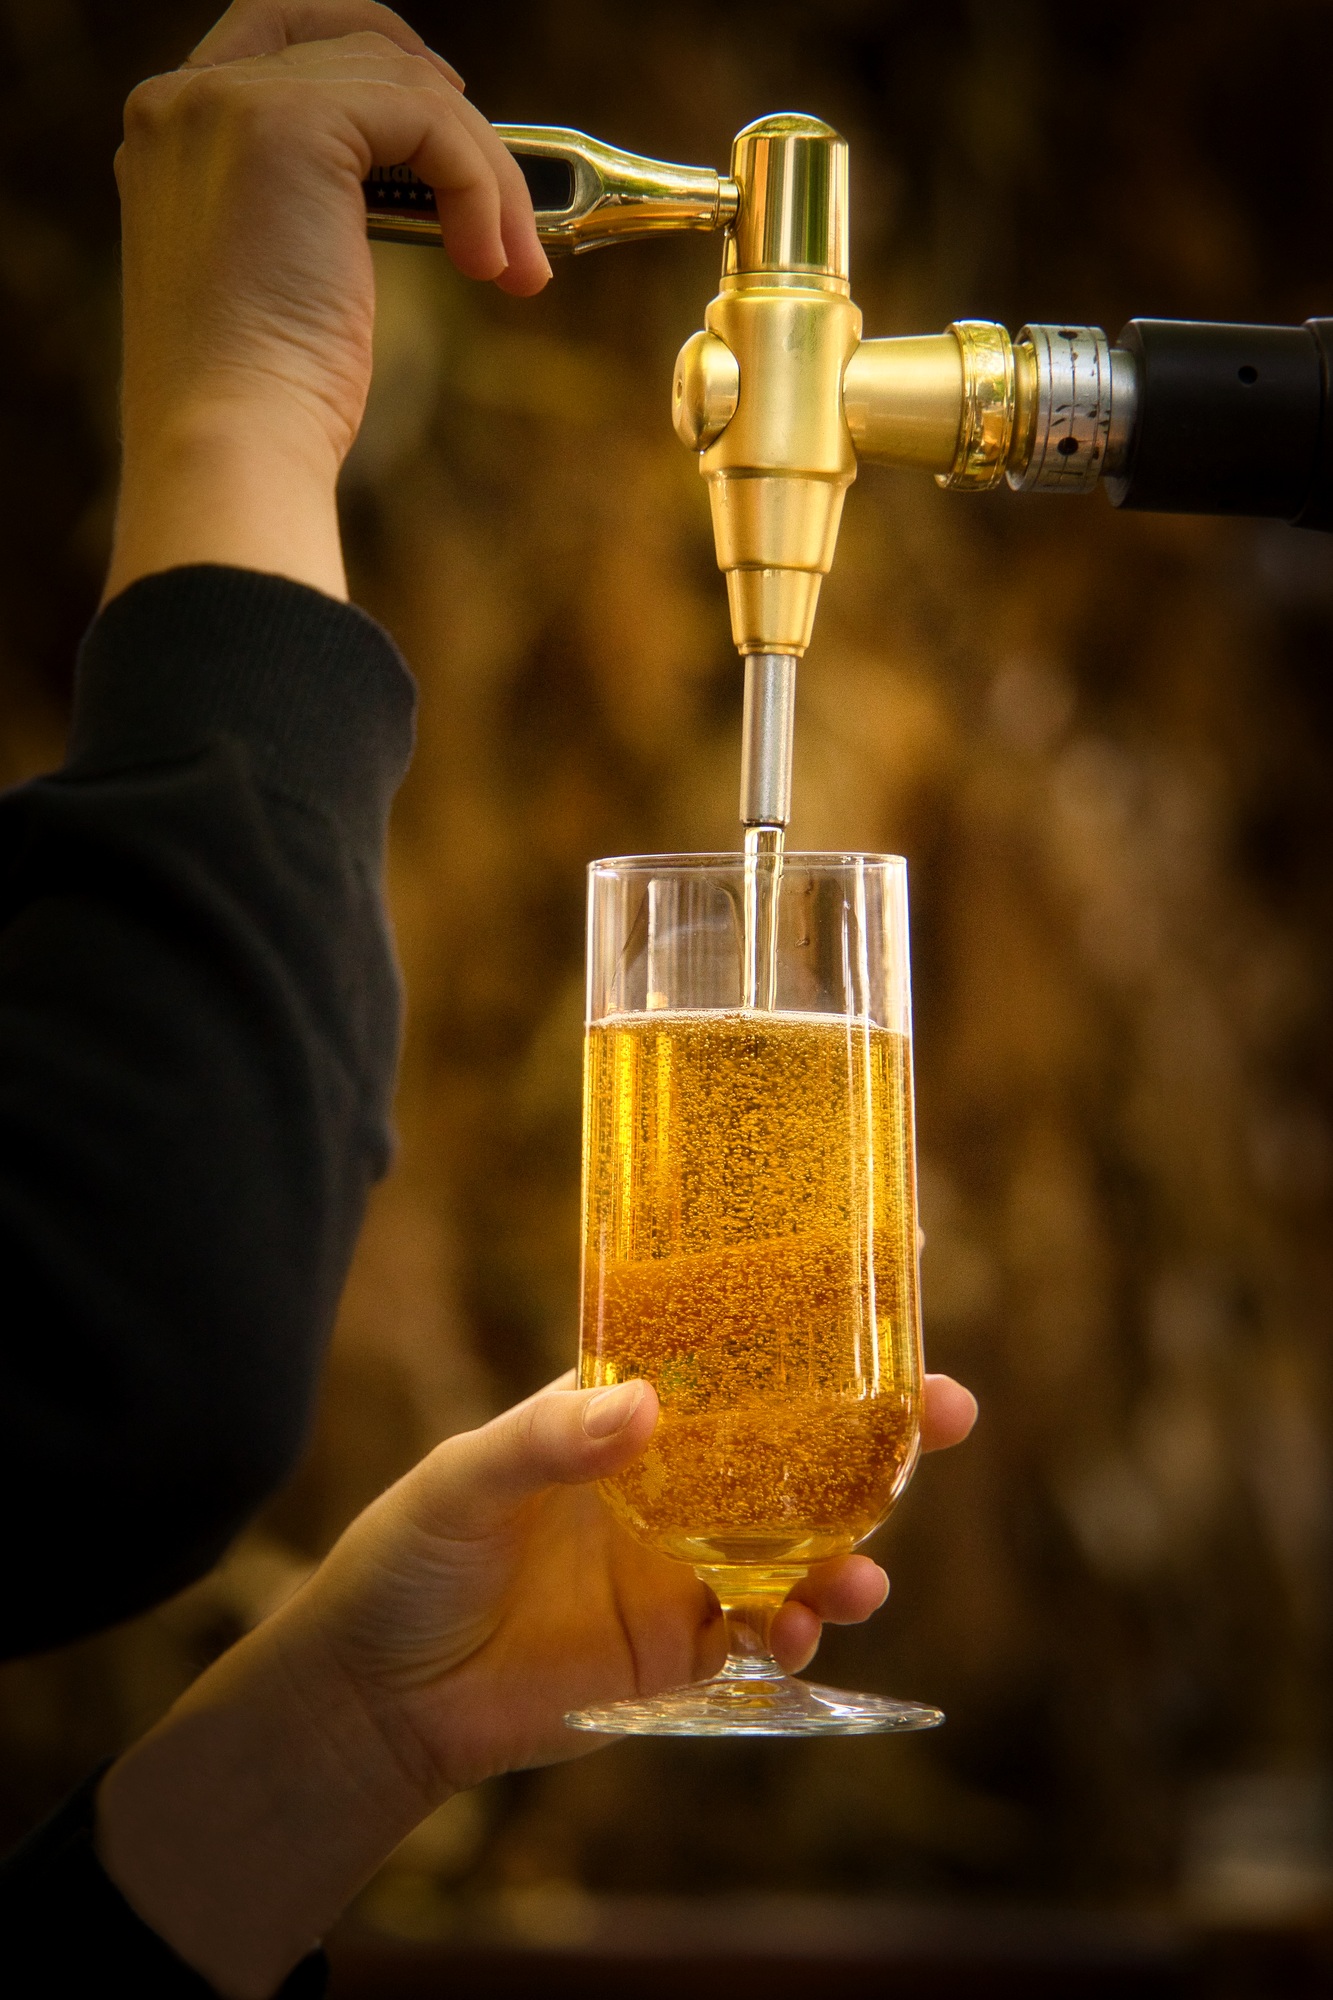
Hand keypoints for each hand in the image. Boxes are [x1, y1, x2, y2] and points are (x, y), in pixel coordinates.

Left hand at [97, 1371, 975, 1997]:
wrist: (380, 1693)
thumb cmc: (410, 1555)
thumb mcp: (467, 1476)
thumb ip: (549, 1438)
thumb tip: (642, 1408)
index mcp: (628, 1412)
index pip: (732, 1348)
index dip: (809, 1314)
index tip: (897, 1267)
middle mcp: (674, 1480)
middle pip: (799, 1444)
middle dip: (881, 1429)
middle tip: (948, 1410)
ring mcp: (684, 1564)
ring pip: (802, 1541)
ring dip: (853, 1548)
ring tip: (866, 1572)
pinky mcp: (678, 1649)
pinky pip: (764, 1631)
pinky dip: (796, 1628)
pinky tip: (798, 1628)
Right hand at [105, 1, 548, 604]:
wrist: (231, 443)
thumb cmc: (262, 401)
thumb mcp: (279, 279)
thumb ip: (313, 208)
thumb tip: (424, 187)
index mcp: (174, 136)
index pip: (282, 36)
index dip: (376, 62)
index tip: (446, 127)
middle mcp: (186, 100)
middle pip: (352, 39)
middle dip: (446, 110)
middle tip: (502, 196)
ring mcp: (229, 102)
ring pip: (408, 84)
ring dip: (485, 173)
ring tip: (509, 265)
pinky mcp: (289, 123)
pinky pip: (429, 117)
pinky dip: (480, 185)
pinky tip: (490, 264)